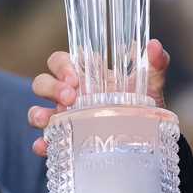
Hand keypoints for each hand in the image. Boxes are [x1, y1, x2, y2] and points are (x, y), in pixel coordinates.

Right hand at [27, 38, 170, 155]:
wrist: (150, 138)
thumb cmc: (144, 104)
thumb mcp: (151, 84)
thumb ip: (156, 63)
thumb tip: (154, 45)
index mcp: (85, 75)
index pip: (60, 61)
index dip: (62, 65)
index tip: (75, 76)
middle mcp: (70, 95)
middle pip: (42, 82)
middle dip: (51, 87)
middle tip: (70, 97)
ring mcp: (65, 119)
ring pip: (36, 111)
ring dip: (38, 114)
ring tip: (50, 120)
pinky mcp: (66, 142)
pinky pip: (45, 142)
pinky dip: (42, 144)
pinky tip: (46, 147)